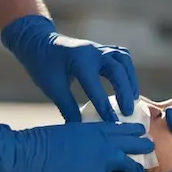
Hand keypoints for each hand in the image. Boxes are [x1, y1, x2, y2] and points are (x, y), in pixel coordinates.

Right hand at [0, 122, 153, 171]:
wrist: (23, 155)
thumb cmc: (35, 144)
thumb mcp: (62, 132)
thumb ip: (78, 136)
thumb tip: (80, 143)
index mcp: (91, 128)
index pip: (120, 127)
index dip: (132, 130)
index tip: (140, 131)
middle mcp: (101, 141)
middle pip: (131, 141)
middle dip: (142, 145)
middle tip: (150, 147)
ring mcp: (100, 161)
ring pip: (131, 162)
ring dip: (138, 166)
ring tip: (143, 169)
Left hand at [1, 15, 138, 121]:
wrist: (39, 42)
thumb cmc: (43, 66)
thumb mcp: (53, 88)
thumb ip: (68, 107)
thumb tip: (80, 129)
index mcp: (78, 60)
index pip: (95, 85)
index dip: (104, 106)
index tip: (112, 122)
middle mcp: (93, 51)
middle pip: (117, 70)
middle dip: (124, 92)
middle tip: (127, 113)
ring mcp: (99, 48)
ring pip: (123, 61)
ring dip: (130, 80)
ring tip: (132, 99)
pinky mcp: (102, 48)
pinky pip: (122, 57)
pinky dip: (128, 71)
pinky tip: (128, 85)